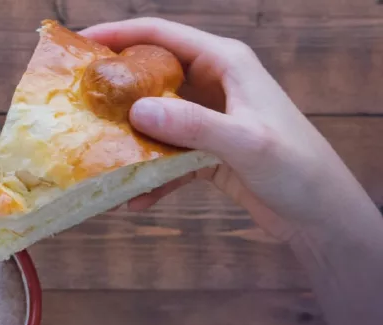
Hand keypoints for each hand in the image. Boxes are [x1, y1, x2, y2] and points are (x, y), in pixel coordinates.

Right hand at [80, 18, 379, 243]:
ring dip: (129, 140)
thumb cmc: (296, 168)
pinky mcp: (206, 150)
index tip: (79, 44)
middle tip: (78, 105)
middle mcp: (214, 83)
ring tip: (99, 157)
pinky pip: (166, 154)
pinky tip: (136, 199)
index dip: (118, 34)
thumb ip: (192, 124)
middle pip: (151, 74)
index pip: (161, 35)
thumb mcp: (245, 142)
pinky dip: (150, 175)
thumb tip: (137, 111)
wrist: (321, 215)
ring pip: (155, 117)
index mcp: (225, 63)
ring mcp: (209, 118)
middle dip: (115, 90)